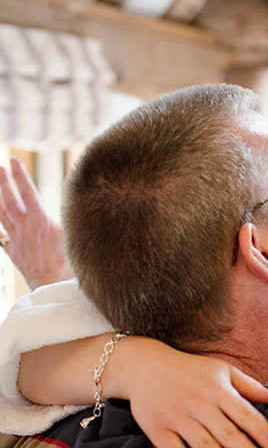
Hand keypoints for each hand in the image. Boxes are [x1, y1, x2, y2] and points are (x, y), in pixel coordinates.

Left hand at [0, 159, 73, 288]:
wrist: (53, 287)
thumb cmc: (70, 264)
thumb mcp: (74, 236)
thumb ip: (72, 219)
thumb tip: (80, 204)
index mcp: (40, 221)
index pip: (28, 192)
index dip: (20, 176)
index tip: (13, 160)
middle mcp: (25, 228)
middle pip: (9, 200)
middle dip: (2, 182)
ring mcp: (16, 240)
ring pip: (1, 215)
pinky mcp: (13, 252)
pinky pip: (0, 236)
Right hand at [114, 338, 267, 447]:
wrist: (144, 366)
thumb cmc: (191, 370)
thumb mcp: (222, 371)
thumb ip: (251, 387)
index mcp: (217, 389)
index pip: (244, 413)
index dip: (261, 430)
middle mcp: (198, 403)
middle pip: (226, 432)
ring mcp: (177, 418)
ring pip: (204, 445)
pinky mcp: (158, 430)